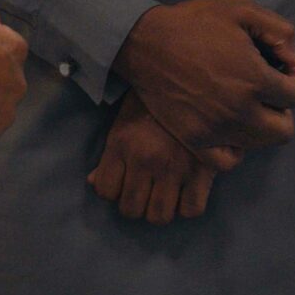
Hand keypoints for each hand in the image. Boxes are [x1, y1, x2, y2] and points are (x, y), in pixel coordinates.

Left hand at [88, 91, 223, 223]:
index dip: (114, 191)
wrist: (197, 77)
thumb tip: (92, 182)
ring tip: (166, 193)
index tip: (124, 182)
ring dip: (161, 208)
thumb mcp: (126, 120)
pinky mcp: (203, 171)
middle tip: (146, 190)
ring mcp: (175, 167)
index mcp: (122, 144)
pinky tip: (187, 191)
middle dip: (136, 203)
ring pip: (160, 216)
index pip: (106, 191)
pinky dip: (188, 206)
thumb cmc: (156, 98)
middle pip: (131, 210)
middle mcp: (145, 159)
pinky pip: (192, 209)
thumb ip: (109, 154)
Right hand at [114, 0, 294, 158]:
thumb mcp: (242, 10)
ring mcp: (217, 129)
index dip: (291, 79)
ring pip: (259, 145)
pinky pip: (228, 161)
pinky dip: (235, 149)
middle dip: (282, 109)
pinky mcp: (196, 140)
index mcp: (255, 79)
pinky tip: (230, 127)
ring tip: (247, 105)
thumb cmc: (194, 23)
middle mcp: (240, 110)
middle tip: (268, 92)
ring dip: (260, 126)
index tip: (279, 70)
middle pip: (284, 130)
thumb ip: (278, 31)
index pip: (294, 96)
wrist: (146, 43)